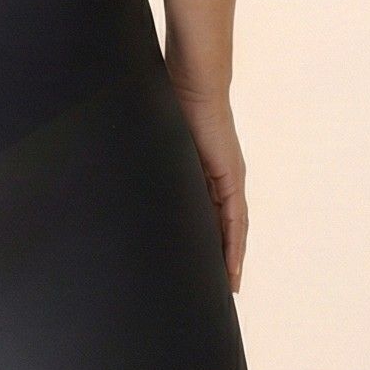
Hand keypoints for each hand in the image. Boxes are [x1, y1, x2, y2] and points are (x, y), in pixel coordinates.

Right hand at [169, 82, 249, 292]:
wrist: (193, 83)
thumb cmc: (174, 104)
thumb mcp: (163, 144)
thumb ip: (157, 163)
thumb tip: (133, 177)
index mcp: (207, 171)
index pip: (211, 214)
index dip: (211, 241)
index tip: (207, 267)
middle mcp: (224, 178)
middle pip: (227, 226)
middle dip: (224, 256)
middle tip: (219, 286)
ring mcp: (230, 178)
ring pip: (234, 228)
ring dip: (232, 256)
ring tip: (227, 284)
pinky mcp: (231, 177)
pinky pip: (235, 219)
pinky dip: (234, 243)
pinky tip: (231, 264)